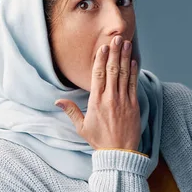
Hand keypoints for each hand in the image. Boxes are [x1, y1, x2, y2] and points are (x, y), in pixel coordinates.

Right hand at [54, 35, 140, 150]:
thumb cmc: (99, 140)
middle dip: (114, 53)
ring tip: (126, 44)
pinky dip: (134, 72)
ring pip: (124, 75)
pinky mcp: (134, 105)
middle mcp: (110, 98)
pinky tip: (133, 61)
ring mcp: (123, 101)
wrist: (119, 153)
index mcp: (96, 102)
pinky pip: (133, 84)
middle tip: (116, 38)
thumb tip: (57, 101)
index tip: (103, 47)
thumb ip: (71, 111)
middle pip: (112, 71)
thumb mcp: (82, 127)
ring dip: (124, 58)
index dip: (100, 60)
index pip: (98, 76)